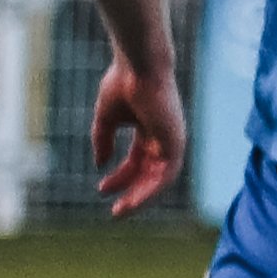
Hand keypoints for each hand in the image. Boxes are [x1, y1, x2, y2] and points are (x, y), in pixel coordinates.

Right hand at [89, 61, 184, 214]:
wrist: (138, 66)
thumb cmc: (122, 84)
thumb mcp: (106, 118)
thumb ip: (103, 140)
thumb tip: (100, 164)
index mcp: (149, 130)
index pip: (136, 161)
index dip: (119, 177)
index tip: (101, 188)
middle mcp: (163, 138)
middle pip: (149, 173)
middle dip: (132, 192)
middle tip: (116, 210)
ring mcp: (172, 141)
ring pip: (159, 179)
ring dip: (141, 197)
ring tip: (122, 211)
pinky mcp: (176, 142)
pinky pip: (166, 175)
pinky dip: (151, 189)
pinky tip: (134, 198)